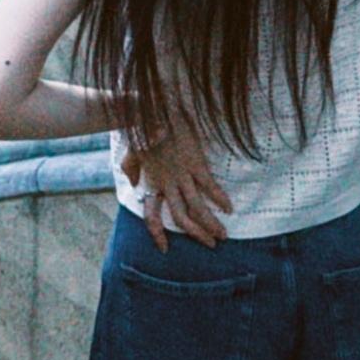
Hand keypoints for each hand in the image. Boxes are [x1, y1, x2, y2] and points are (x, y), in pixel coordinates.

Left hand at [120, 110, 232, 251]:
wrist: (151, 110)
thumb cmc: (141, 128)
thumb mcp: (132, 150)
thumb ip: (131, 168)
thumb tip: (133, 183)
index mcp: (152, 183)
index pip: (152, 216)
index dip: (157, 234)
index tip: (164, 249)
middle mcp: (167, 184)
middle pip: (182, 217)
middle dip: (197, 234)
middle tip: (211, 245)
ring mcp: (182, 174)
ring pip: (197, 207)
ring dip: (211, 223)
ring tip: (223, 235)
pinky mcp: (195, 163)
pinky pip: (209, 186)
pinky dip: (219, 198)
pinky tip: (229, 208)